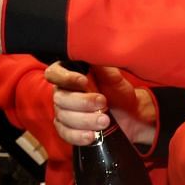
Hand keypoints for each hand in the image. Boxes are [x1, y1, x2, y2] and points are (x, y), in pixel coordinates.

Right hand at [44, 62, 158, 147]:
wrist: (131, 115)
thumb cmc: (119, 91)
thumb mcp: (113, 75)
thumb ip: (100, 63)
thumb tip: (91, 49)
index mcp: (70, 75)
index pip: (54, 73)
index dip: (65, 78)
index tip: (84, 82)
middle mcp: (63, 92)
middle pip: (60, 98)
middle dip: (82, 103)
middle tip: (104, 103)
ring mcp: (64, 112)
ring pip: (63, 117)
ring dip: (85, 120)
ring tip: (105, 121)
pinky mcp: (69, 130)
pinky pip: (65, 134)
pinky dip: (78, 136)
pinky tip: (92, 136)